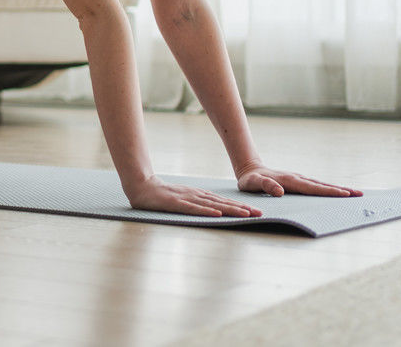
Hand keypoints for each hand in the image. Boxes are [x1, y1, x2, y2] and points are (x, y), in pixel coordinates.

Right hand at [125, 175, 262, 216]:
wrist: (142, 186)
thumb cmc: (162, 195)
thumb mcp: (183, 198)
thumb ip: (196, 202)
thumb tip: (213, 209)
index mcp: (199, 195)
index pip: (223, 201)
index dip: (240, 206)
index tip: (256, 212)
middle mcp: (196, 195)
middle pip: (222, 202)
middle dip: (241, 208)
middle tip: (259, 213)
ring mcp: (187, 198)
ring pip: (212, 205)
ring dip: (229, 209)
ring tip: (245, 214)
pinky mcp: (176, 203)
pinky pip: (193, 208)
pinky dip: (206, 211)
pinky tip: (217, 214)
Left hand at [235, 162, 362, 197]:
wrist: (250, 169)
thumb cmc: (250, 180)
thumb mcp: (253, 183)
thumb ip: (265, 186)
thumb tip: (280, 192)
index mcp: (290, 181)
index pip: (313, 188)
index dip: (329, 192)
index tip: (345, 194)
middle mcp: (298, 178)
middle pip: (323, 185)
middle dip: (341, 190)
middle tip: (360, 195)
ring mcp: (300, 179)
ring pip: (322, 185)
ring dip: (338, 189)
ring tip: (355, 193)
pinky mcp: (299, 181)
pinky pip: (317, 186)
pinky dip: (329, 189)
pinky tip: (337, 193)